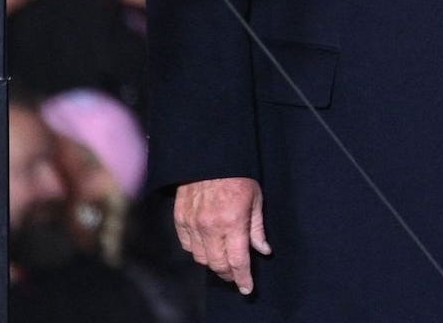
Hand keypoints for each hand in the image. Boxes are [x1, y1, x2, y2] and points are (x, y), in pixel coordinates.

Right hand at [174, 177, 269, 294]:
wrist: (211, 155)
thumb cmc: (238, 174)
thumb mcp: (256, 198)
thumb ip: (257, 228)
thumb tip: (263, 250)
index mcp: (233, 222)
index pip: (237, 260)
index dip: (242, 277)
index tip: (246, 288)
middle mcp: (210, 227)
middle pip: (217, 264)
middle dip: (228, 274)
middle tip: (236, 276)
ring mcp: (192, 223)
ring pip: (201, 258)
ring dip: (213, 263)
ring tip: (223, 262)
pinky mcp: (180, 218)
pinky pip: (187, 245)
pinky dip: (197, 251)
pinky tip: (207, 248)